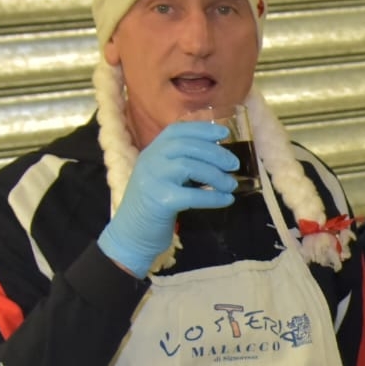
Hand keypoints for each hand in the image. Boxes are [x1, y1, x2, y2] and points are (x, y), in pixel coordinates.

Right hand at [96, 120, 236, 274]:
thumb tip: (218, 155)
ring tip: (231, 185)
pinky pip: (192, 195)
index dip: (201, 129)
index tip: (224, 133)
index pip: (176, 131)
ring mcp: (152, 179)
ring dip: (216, 175)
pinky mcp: (159, 201)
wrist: (130, 235)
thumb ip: (181, 163)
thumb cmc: (153, 207)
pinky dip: (213, 197)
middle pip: (186, 146)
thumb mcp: (164, 178)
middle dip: (215, 153)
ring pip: (190, 166)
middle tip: (234, 165)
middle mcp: (149, 161)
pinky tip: (227, 200)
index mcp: (151, 152)